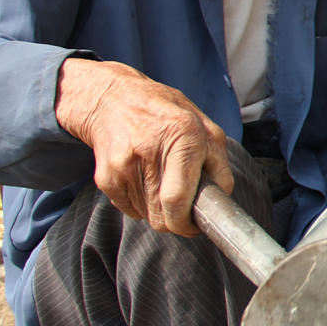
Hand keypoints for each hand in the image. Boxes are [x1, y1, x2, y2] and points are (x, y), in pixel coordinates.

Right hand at [54, 58, 230, 235]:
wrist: (113, 100)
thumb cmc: (167, 114)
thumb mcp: (205, 127)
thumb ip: (219, 164)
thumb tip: (221, 199)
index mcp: (182, 137)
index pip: (177, 199)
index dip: (186, 223)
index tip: (195, 226)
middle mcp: (149, 152)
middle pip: (161, 216)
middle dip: (176, 221)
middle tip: (184, 209)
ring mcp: (122, 166)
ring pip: (146, 216)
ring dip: (160, 211)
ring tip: (164, 184)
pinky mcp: (105, 177)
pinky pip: (129, 209)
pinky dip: (142, 204)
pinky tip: (146, 179)